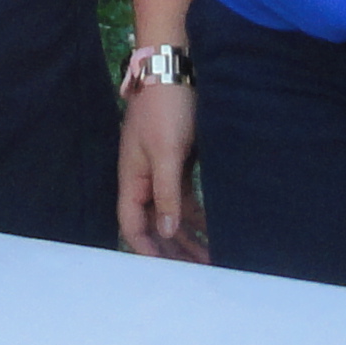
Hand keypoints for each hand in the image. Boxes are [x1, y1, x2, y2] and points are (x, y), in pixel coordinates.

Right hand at [118, 77, 204, 259]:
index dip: (145, 249)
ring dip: (188, 237)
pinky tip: (214, 231)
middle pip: (154, 225)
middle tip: (196, 274)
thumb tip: (166, 229)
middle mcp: (144, 180)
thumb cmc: (166, 109)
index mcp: (132, 179)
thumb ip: (166, 193)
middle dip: (172, 251)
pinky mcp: (179, 164)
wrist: (177, 70)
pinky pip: (185, 199)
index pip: (131, 225)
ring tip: (210, 261)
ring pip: (172, 215)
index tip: (166, 274)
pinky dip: (198, 217)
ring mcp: (162, 172)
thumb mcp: (166, 152)